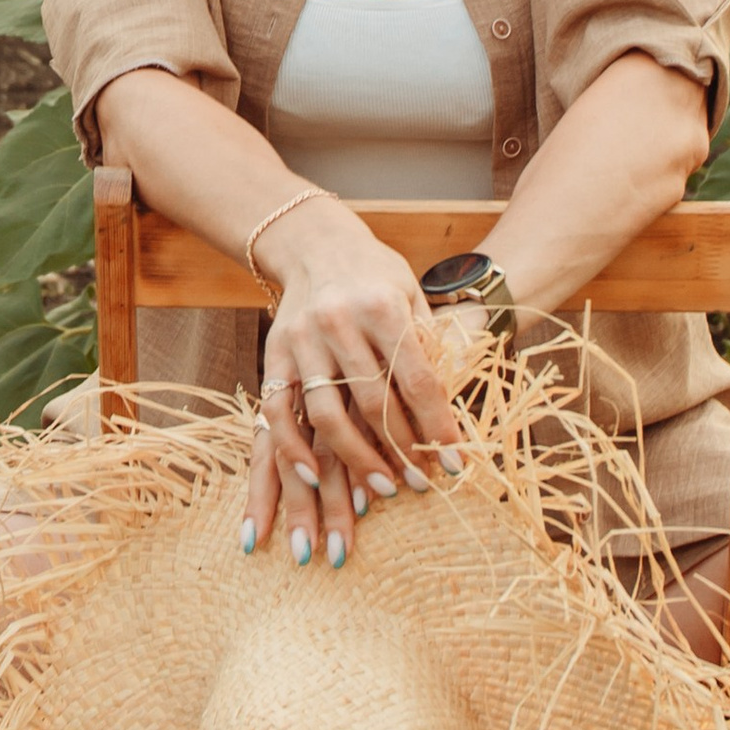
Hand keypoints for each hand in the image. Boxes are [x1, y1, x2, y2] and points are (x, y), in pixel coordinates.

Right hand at [246, 204, 466, 566]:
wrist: (315, 241)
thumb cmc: (376, 274)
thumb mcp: (412, 295)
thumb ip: (427, 346)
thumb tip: (448, 413)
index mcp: (383, 306)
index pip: (417, 379)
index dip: (437, 426)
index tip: (454, 463)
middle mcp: (340, 322)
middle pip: (374, 402)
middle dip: (402, 450)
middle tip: (421, 484)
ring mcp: (302, 339)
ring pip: (328, 413)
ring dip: (356, 459)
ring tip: (381, 488)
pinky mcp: (274, 353)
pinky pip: (278, 410)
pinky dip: (293, 448)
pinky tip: (313, 476)